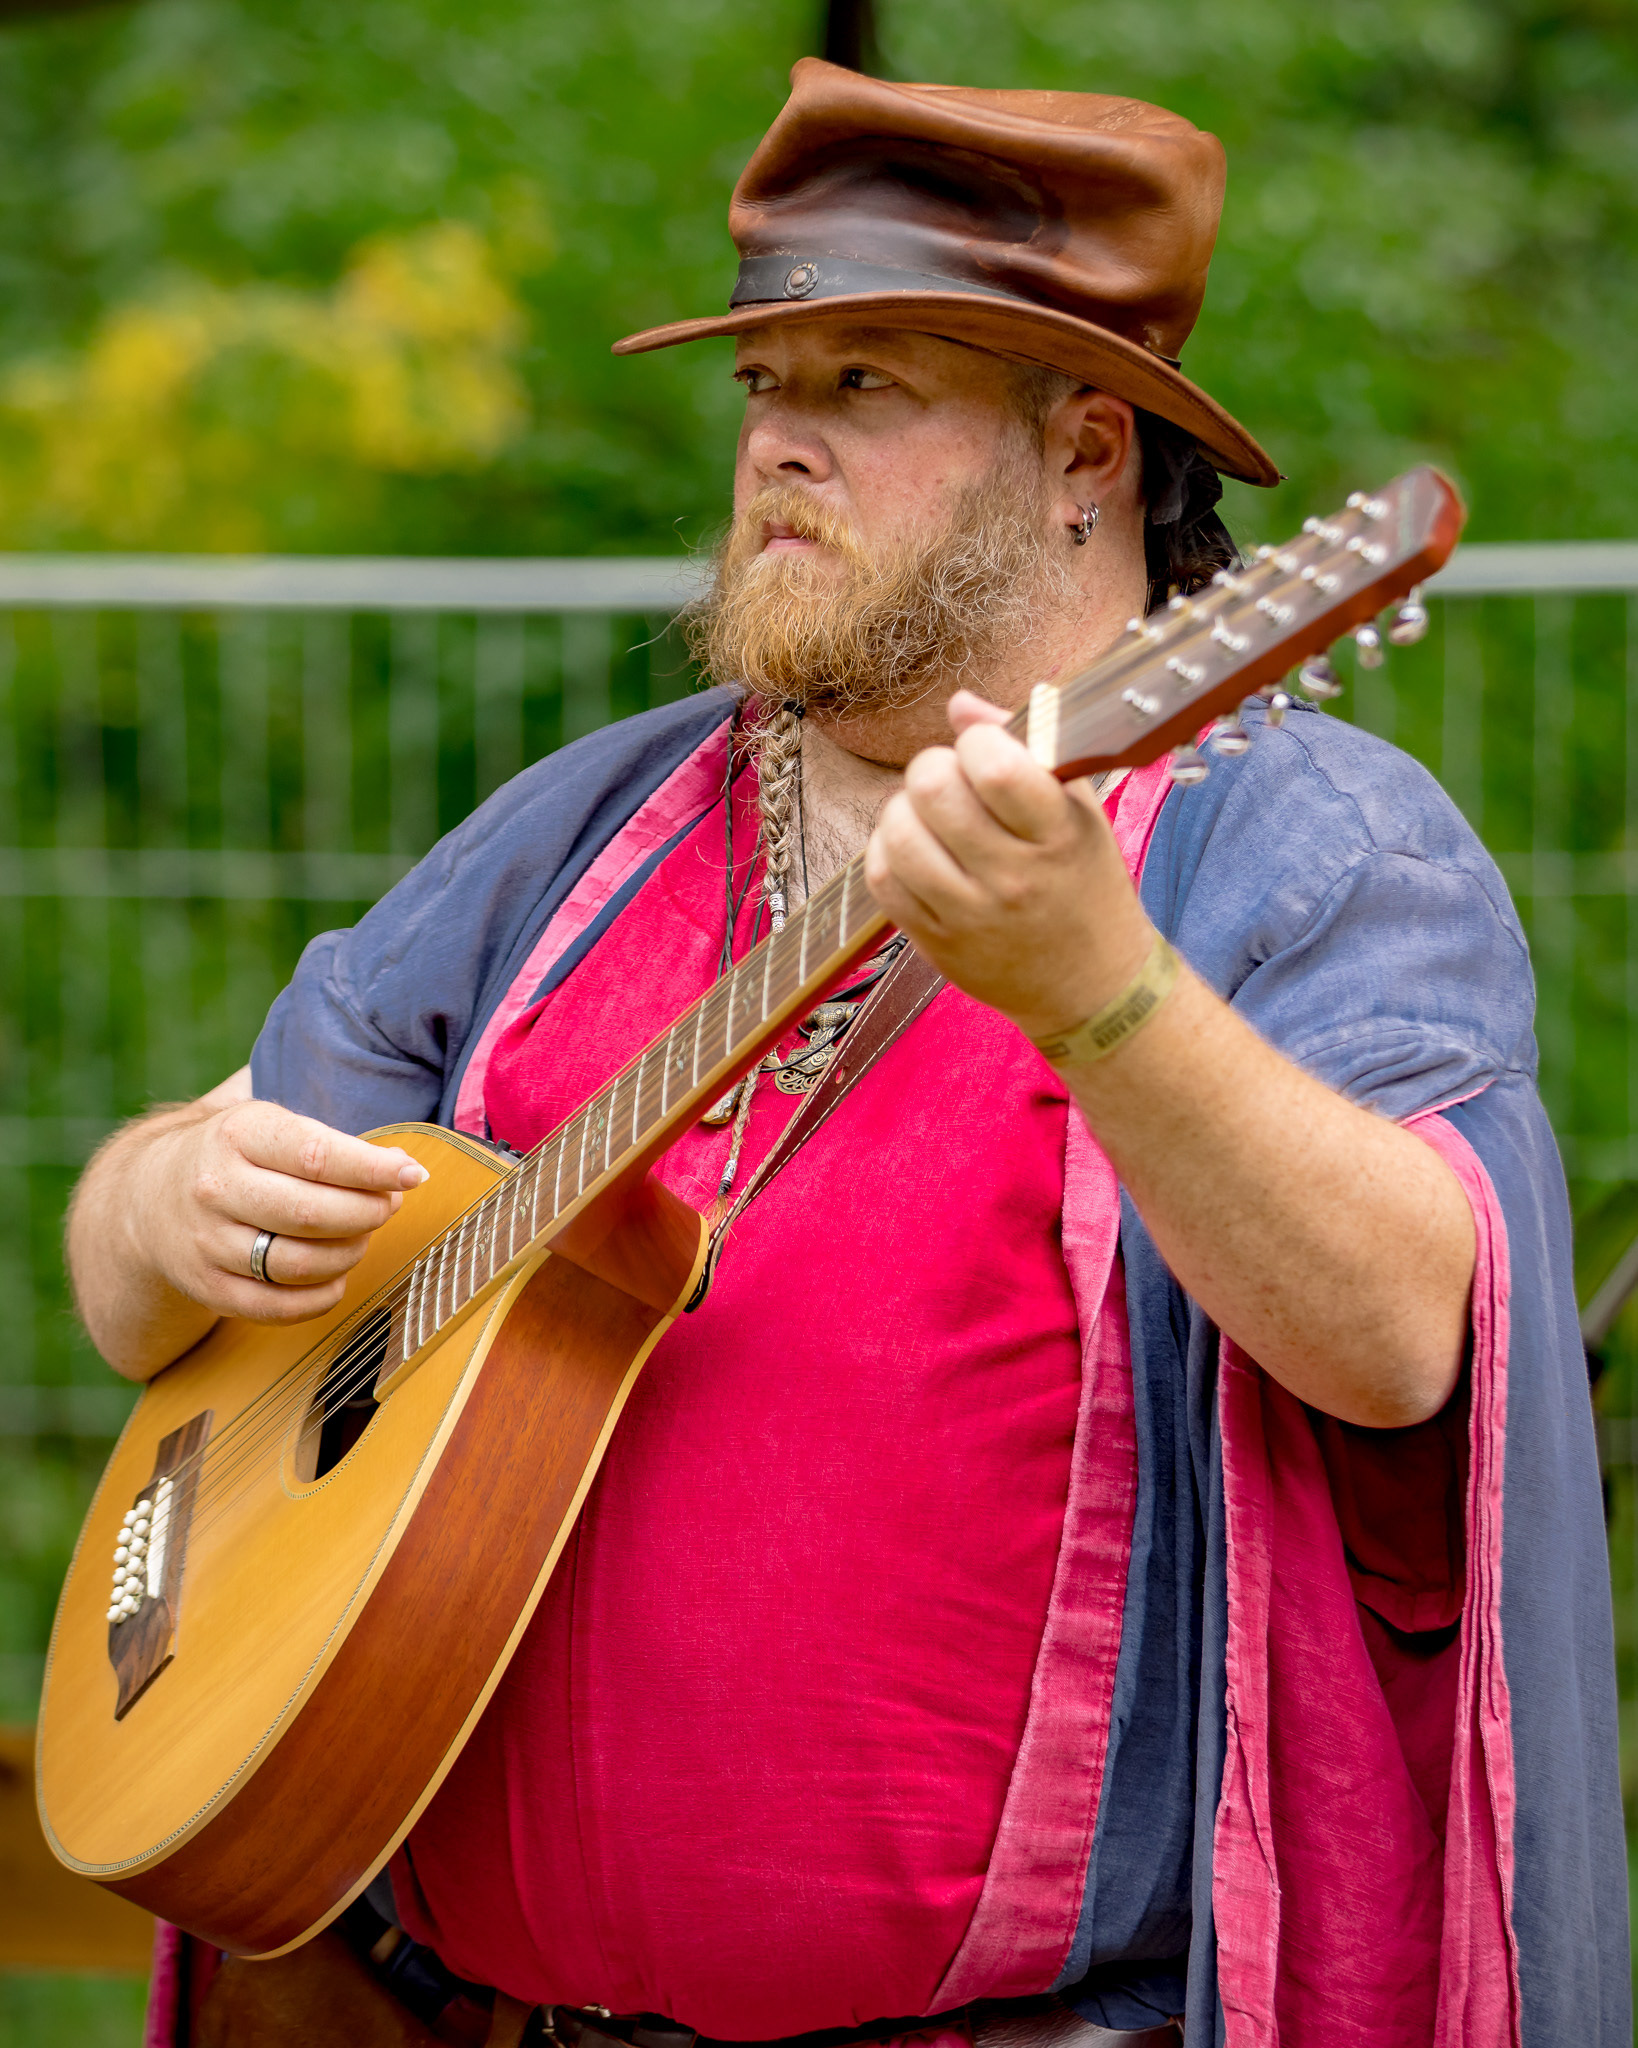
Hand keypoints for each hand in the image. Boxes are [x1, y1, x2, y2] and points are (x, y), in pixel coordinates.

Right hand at [127, 1095, 426, 1327]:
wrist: (146, 1195)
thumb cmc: (235, 1154)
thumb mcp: (266, 1122)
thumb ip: (329, 1137)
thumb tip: (402, 1165)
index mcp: (236, 1133)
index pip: (315, 1155)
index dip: (373, 1169)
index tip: (414, 1174)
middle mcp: (216, 1187)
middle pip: (310, 1213)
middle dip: (367, 1214)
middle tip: (389, 1206)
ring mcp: (207, 1242)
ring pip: (297, 1263)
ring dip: (348, 1255)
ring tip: (361, 1237)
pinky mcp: (208, 1287)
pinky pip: (277, 1306)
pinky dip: (321, 1297)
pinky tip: (337, 1277)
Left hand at [863, 690, 1153, 1039]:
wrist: (1092, 986)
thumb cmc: (1084, 884)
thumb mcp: (1079, 814)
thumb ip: (1024, 750)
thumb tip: (959, 704)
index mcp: (1058, 835)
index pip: (994, 767)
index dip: (974, 743)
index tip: (984, 753)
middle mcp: (1014, 878)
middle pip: (932, 792)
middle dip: (932, 769)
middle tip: (949, 782)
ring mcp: (971, 916)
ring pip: (897, 835)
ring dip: (902, 811)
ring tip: (927, 817)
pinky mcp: (936, 944)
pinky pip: (881, 880)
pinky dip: (885, 852)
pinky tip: (912, 849)